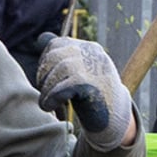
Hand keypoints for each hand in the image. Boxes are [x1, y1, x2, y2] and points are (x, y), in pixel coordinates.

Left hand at [31, 33, 137, 150]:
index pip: (55, 45)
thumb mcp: (78, 72)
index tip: (45, 80)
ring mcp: (94, 68)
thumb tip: (41, 38)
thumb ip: (61, 57)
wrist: (115, 118)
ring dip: (46, 89)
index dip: (44, 63)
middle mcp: (92, 53)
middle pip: (54, 56)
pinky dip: (51, 98)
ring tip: (48, 102)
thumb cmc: (93, 96)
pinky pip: (62, 87)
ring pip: (58, 70)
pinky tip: (50, 107)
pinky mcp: (92, 86)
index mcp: (89, 48)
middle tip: (46, 93)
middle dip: (43, 76)